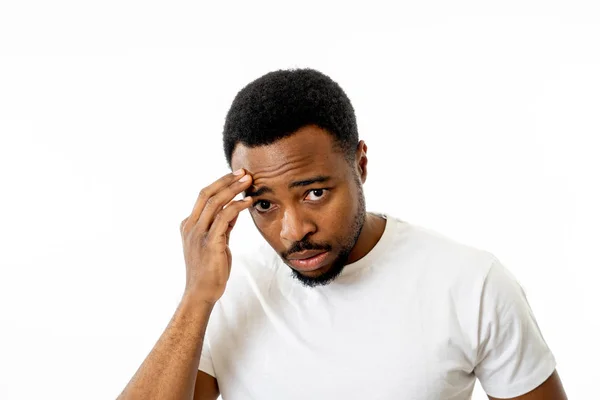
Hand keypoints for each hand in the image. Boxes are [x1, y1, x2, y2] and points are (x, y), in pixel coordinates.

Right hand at [179, 169, 252, 303]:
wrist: (201, 292)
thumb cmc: (209, 269)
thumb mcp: (216, 242)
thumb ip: (223, 225)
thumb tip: (234, 209)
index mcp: (189, 225)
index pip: (204, 196)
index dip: (220, 183)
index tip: (236, 175)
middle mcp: (191, 227)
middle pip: (207, 194)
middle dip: (226, 180)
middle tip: (244, 172)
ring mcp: (198, 235)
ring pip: (215, 203)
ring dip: (233, 189)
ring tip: (248, 181)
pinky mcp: (210, 243)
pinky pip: (224, 218)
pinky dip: (237, 207)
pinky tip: (248, 202)